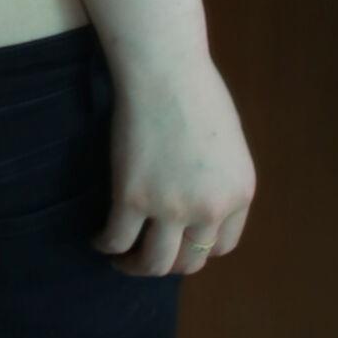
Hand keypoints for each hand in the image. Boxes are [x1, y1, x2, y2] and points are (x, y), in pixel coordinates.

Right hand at [96, 55, 255, 276]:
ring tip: (121, 260)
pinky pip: (118, 239)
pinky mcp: (133, 198)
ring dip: (136, 268)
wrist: (164, 69)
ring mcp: (171, 207)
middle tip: (147, 255)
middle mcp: (210, 209)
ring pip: (153, 263)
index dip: (197, 249)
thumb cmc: (196, 90)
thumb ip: (220, 178)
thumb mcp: (228, 144)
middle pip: (189, 262)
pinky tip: (99, 240)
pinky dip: (106, 245)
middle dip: (167, 264)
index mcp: (239, 194)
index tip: (178, 242)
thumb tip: (199, 198)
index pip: (221, 246)